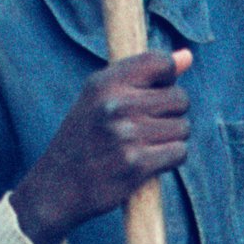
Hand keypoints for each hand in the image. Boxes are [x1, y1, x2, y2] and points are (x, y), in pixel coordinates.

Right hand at [11, 48, 191, 243]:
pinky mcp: (137, 164)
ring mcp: (126, 135)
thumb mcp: (100, 97)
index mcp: (104, 83)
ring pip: (183, 128)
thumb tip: (187, 56)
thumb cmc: (84, 139)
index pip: (160, 62)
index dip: (168, 78)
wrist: (57, 187)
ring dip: (172, 139)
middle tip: (148, 127)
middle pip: (179, 98)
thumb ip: (142, 74)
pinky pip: (179, 153)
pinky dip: (170, 159)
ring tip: (146, 145)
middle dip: (172, 114)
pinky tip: (150, 162)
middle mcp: (115, 105)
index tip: (155, 93)